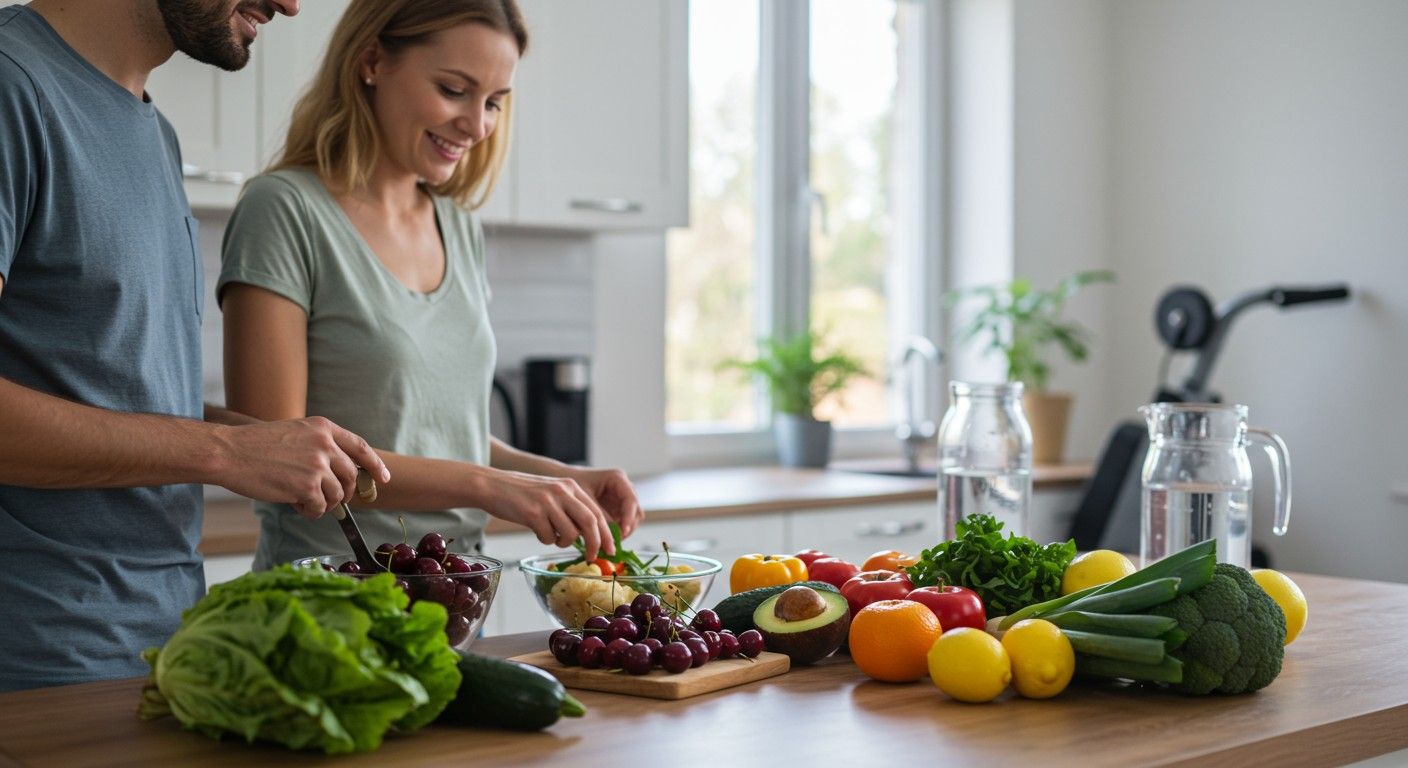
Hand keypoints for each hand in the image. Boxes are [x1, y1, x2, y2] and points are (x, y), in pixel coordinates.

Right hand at [212, 417, 389, 518]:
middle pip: (351, 476)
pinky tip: (295, 505)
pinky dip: (310, 512)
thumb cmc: (255, 445)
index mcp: (323, 428)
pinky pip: (320, 508)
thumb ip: (319, 446)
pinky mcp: (307, 486)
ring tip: (303, 501)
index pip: (361, 447)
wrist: (229, 452)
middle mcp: (325, 444)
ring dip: (324, 504)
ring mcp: (318, 465)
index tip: (384, 479)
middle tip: (329, 501)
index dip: (375, 465)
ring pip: (337, 495)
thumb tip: (338, 472)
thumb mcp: (295, 432)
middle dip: (345, 493)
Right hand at [480, 470, 615, 560]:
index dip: (606, 534)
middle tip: (593, 557)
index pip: (597, 512)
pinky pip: (548, 537)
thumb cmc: (522, 493)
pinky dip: (545, 540)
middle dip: (595, 544)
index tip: (611, 549)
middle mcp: (562, 492)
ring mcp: (548, 502)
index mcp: (570, 486)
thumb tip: (590, 534)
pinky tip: (536, 530)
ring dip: (563, 542)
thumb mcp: (552, 492)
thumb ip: (571, 507)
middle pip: (590, 523)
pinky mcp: (532, 514)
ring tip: (552, 536)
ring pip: (569, 534)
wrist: (492, 485)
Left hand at [565, 467, 644, 539]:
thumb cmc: (571, 485)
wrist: (562, 483)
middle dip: (627, 527)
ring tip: (607, 542)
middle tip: (614, 541)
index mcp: (617, 478)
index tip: (622, 532)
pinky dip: (616, 532)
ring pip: (631, 520)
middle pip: (636, 511)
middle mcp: (623, 488)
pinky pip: (622, 524)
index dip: (629, 517)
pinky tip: (604, 539)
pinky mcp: (616, 509)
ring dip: (622, 532)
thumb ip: (598, 516)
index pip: (631, 500)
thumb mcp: (584, 500)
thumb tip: (611, 536)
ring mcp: (621, 499)